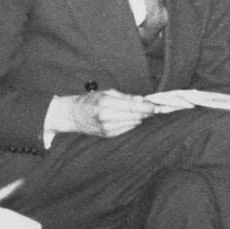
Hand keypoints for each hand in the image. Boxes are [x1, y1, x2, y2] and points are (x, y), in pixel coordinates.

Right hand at [43, 90, 164, 137]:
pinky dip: (131, 123)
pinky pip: (127, 129)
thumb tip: (142, 100)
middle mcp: (106, 117)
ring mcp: (107, 128)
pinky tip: (130, 118)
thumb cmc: (91, 101)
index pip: (132, 107)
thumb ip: (125, 97)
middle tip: (154, 108)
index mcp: (105, 104)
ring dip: (140, 118)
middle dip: (146, 113)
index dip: (147, 108)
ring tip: (142, 112)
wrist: (73, 115)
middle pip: (135, 116)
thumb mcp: (107, 93)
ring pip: (133, 123)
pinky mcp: (108, 135)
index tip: (157, 106)